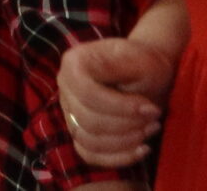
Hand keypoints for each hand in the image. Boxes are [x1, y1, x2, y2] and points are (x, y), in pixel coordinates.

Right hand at [58, 37, 175, 168]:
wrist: (144, 71)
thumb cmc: (144, 64)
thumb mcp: (140, 60)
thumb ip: (127, 73)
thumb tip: (133, 103)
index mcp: (73, 64)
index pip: (87, 95)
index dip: (120, 107)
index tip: (151, 109)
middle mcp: (64, 87)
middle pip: (87, 120)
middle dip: (127, 125)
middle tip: (154, 120)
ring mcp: (68, 110)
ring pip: (88, 140)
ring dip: (125, 141)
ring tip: (150, 129)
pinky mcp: (78, 130)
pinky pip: (89, 154)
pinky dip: (117, 157)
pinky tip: (141, 150)